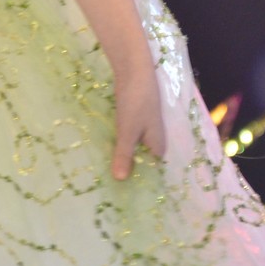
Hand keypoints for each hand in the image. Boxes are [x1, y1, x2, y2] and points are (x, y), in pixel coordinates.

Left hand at [111, 63, 165, 180]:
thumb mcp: (128, 130)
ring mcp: (145, 128)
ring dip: (122, 157)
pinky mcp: (134, 118)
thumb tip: (120, 181)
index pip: (151, 172)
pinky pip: (127, 137)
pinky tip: (106, 150)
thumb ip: (124, 154)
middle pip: (142, 161)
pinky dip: (119, 144)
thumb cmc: (135, 101)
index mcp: (159, 146)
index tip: (125, 197)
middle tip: (110, 188)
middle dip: (129, 171)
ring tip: (105, 174)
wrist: (134, 68)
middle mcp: (155, 139)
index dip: (140, 184)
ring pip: (134, 149)